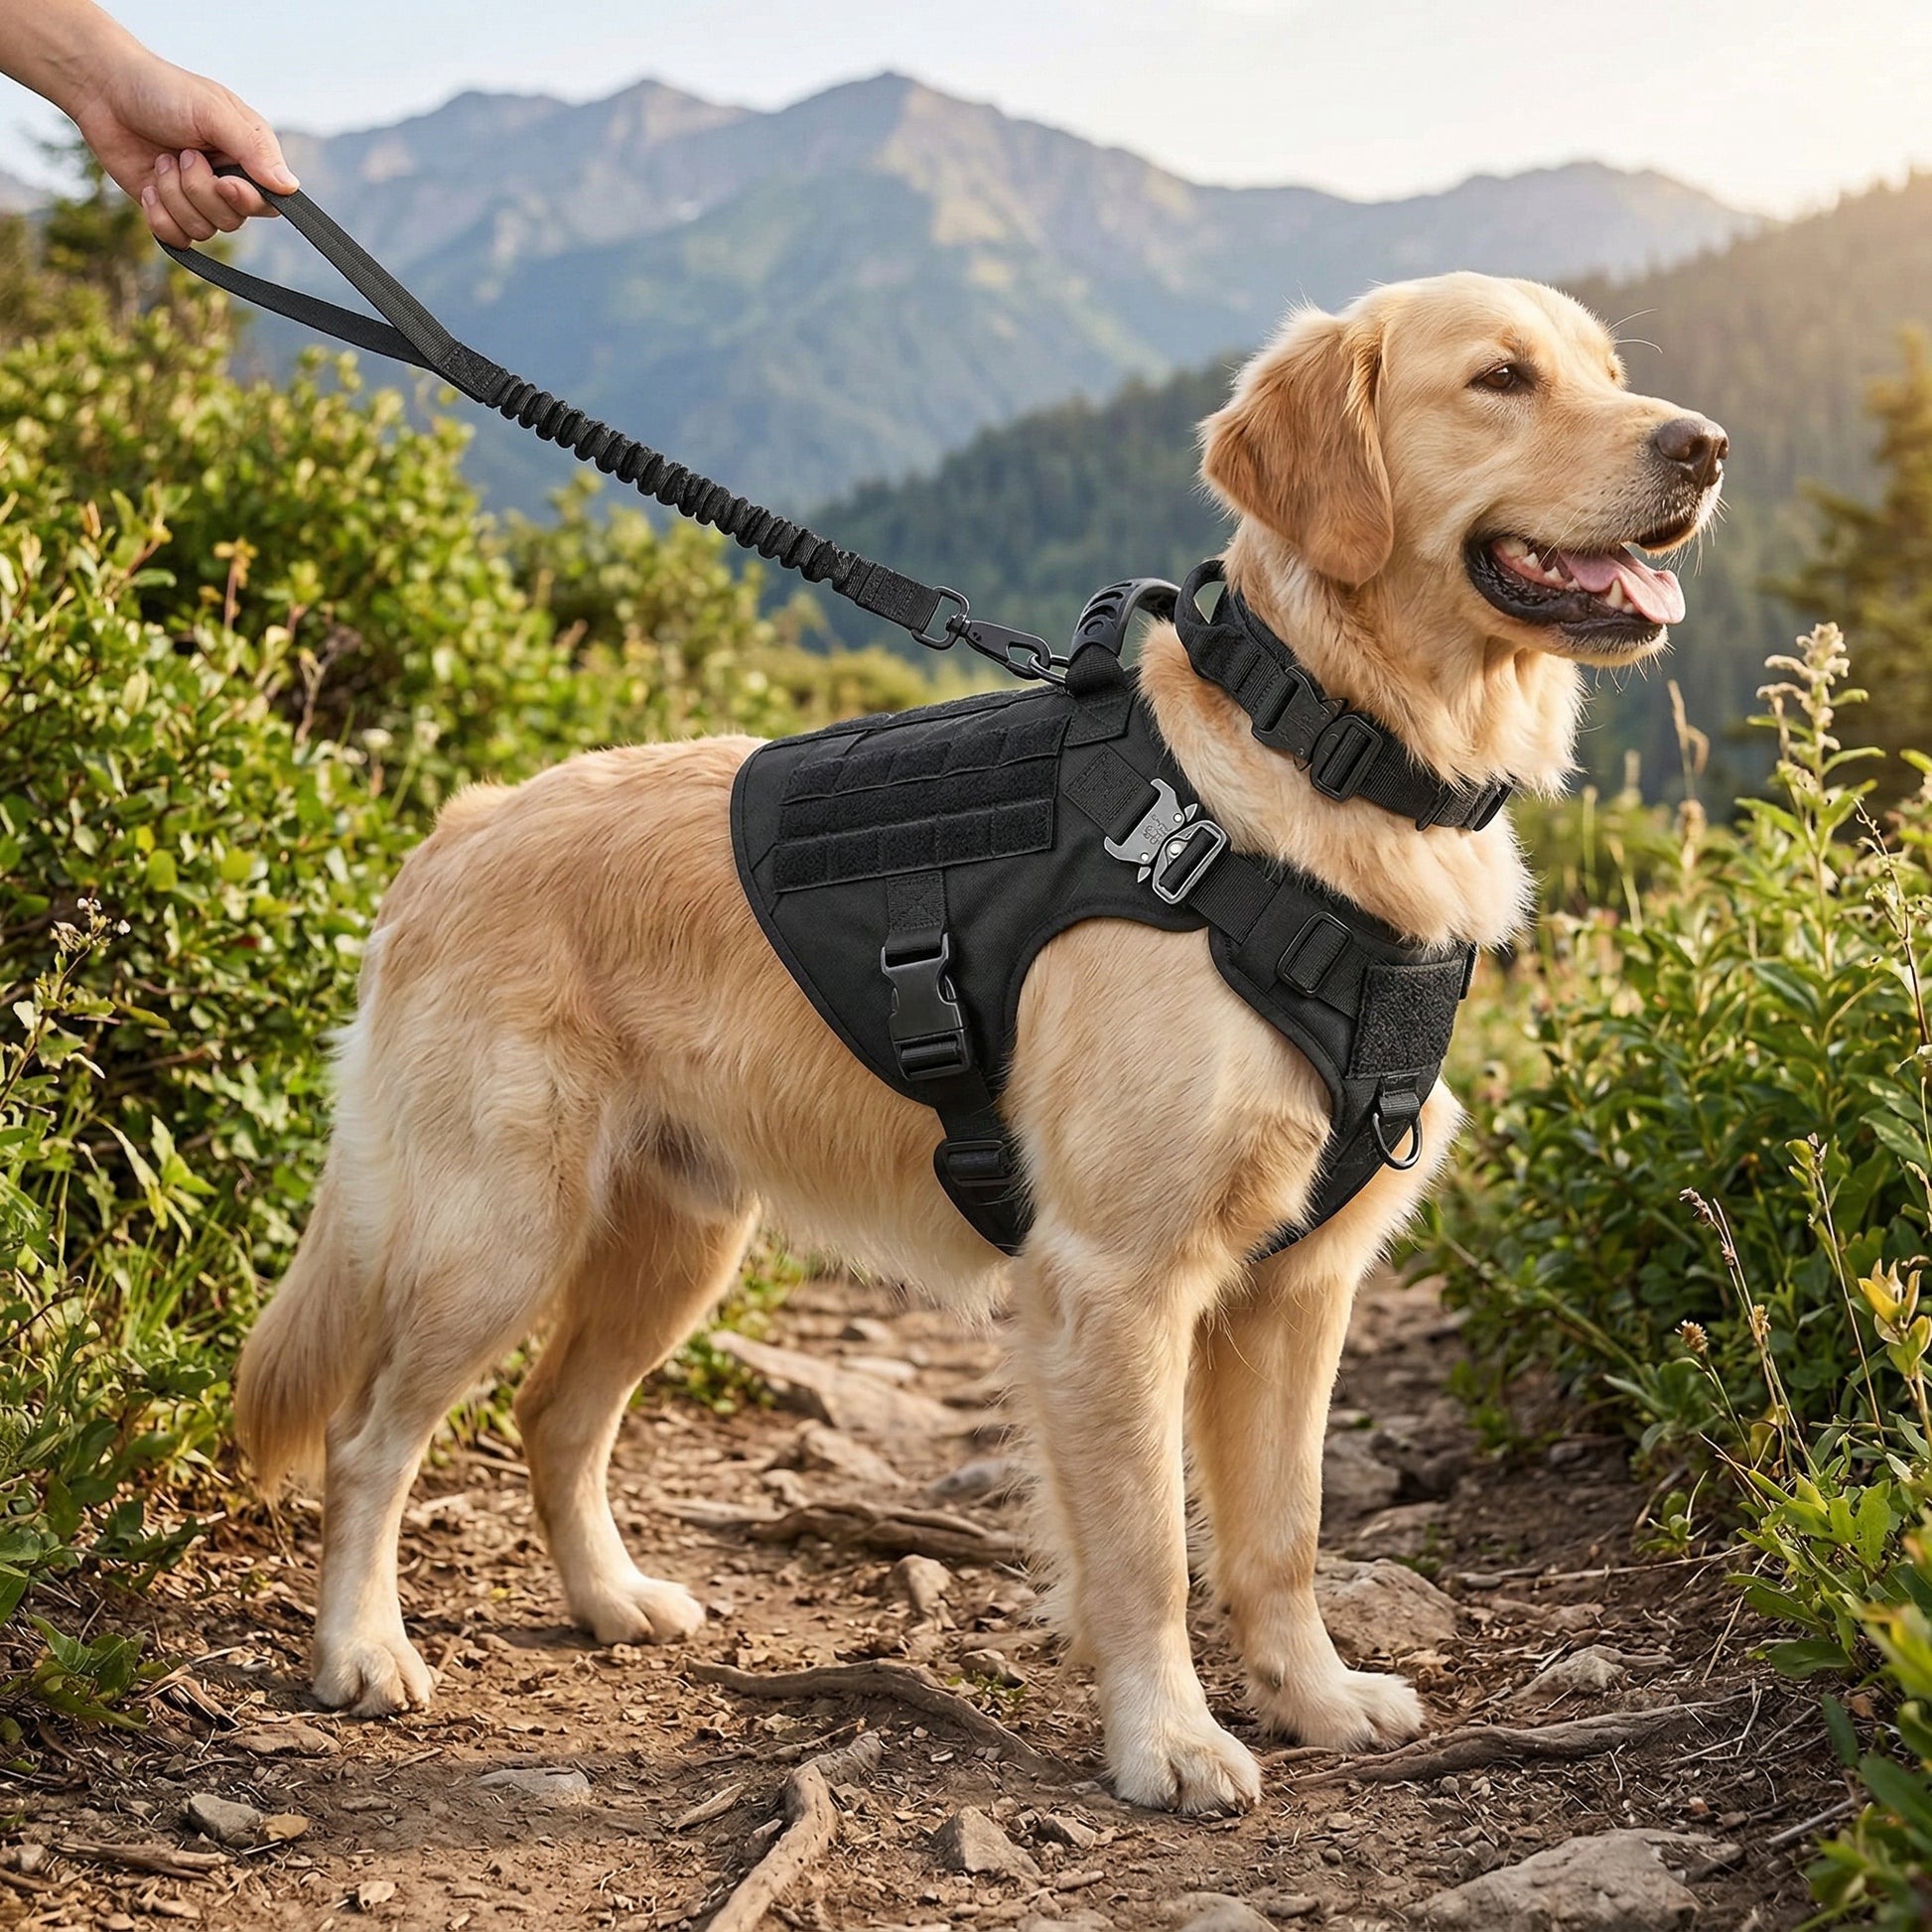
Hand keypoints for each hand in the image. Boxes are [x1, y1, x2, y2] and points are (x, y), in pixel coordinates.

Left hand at [66, 43, 297, 245]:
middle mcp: (227, 182)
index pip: (267, 202)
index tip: (226, 182)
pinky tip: (148, 187)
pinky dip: (159, 216)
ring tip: (160, 161)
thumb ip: (253, 149)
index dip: (246, 200)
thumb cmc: (161, 90)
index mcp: (247, 157)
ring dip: (174, 196)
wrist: (104, 90)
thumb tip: (290, 188)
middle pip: (232, 220)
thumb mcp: (213, 111)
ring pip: (203, 230)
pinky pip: (177, 240)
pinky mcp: (169, 210)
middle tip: (181, 154)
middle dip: (199, 191)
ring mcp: (197, 199)